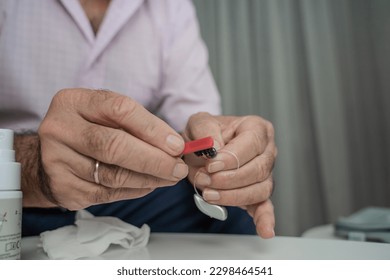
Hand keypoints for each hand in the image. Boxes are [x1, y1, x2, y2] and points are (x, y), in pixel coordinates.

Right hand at [38, 88, 187, 209]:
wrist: (49, 154)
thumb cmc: (88, 128)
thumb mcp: (105, 114)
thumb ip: (136, 123)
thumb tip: (174, 146)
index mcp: (74, 102)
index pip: (119, 110)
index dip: (153, 129)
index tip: (177, 145)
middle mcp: (60, 129)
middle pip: (114, 146)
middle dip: (154, 160)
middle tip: (178, 169)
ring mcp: (57, 161)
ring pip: (113, 175)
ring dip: (149, 179)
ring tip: (169, 178)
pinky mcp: (63, 188)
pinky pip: (107, 194)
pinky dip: (134, 190)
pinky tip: (148, 185)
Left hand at [183, 112, 276, 237]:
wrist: (201, 148)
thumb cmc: (204, 135)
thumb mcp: (198, 123)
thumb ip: (205, 130)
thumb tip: (216, 150)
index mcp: (255, 128)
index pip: (252, 143)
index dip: (232, 157)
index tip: (211, 165)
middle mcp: (266, 150)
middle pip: (257, 169)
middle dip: (228, 179)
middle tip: (204, 180)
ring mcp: (265, 173)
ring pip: (259, 189)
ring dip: (233, 196)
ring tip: (209, 194)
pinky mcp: (258, 192)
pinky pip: (265, 206)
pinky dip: (265, 219)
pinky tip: (264, 231)